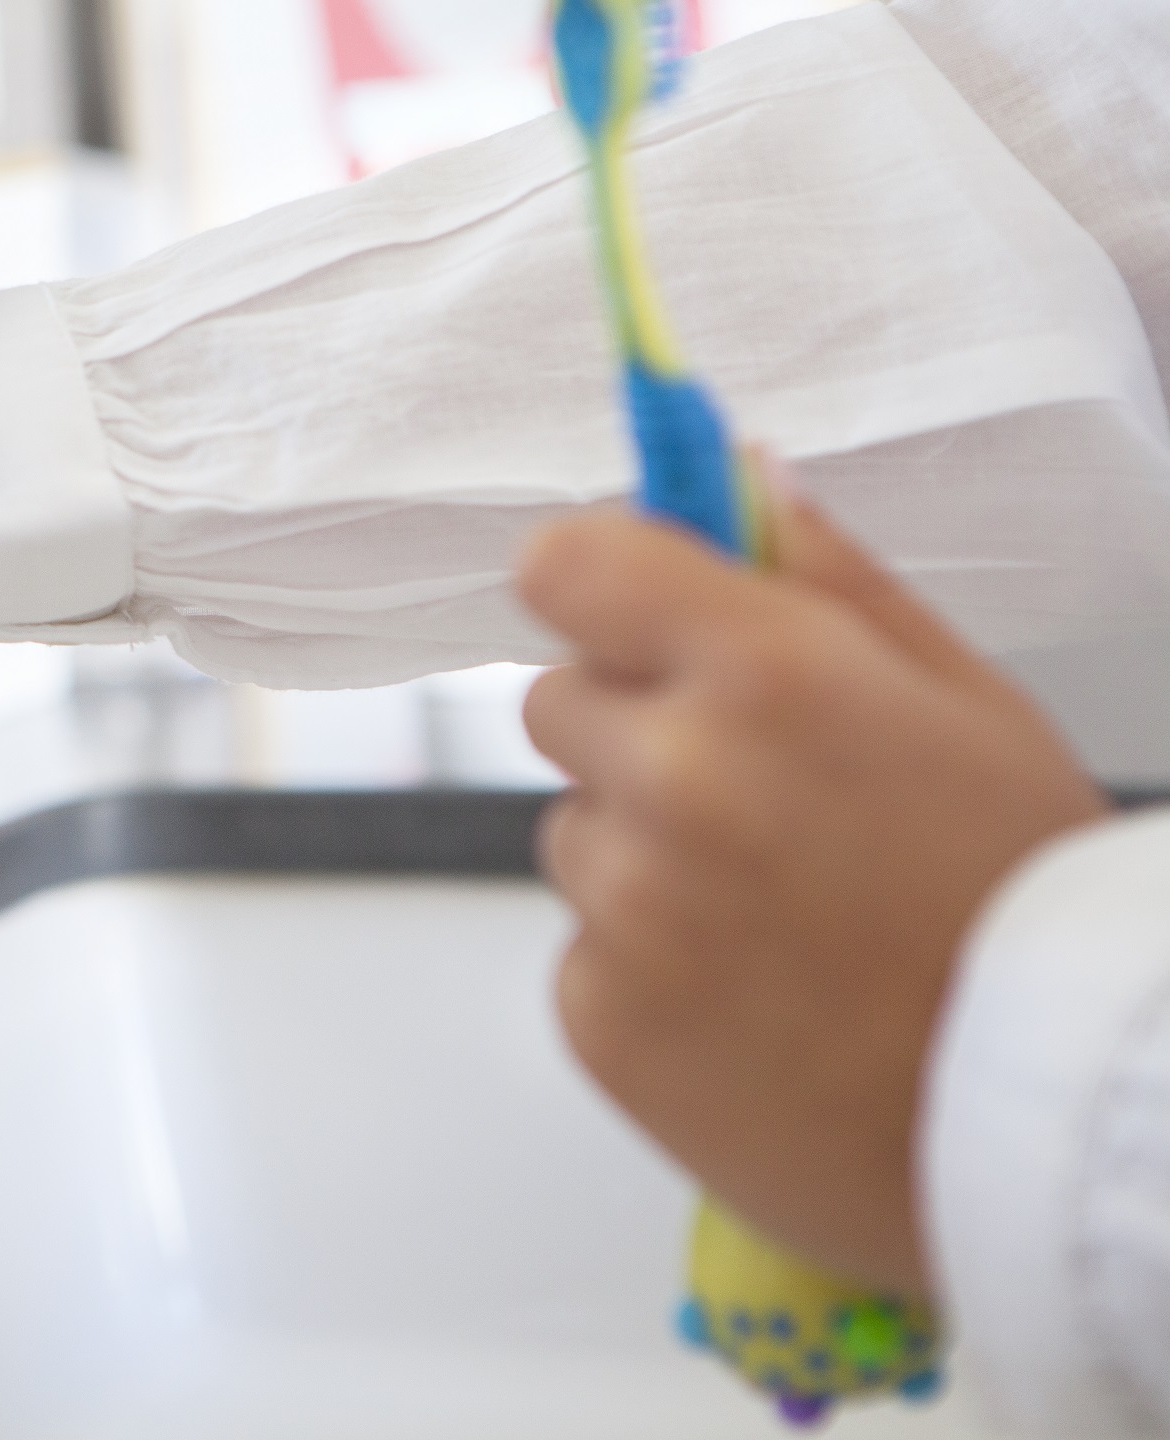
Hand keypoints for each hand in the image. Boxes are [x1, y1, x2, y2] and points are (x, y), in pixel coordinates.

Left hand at [516, 464, 1104, 1290]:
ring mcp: (626, 905)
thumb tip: (739, 476)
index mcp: (764, 675)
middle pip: (556, 699)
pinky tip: (756, 999)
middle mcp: (673, 779)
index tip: (625, 609)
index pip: (565, 564)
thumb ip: (830, 583)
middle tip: (764, 798)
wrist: (1047, 1127)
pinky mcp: (595, 1014)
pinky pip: (581, 947)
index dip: (592, 582)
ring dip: (644, 856)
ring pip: (574, 830)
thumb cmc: (1019, 906)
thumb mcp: (964, 707)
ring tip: (783, 919)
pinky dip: (645, 968)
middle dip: (636, 729)